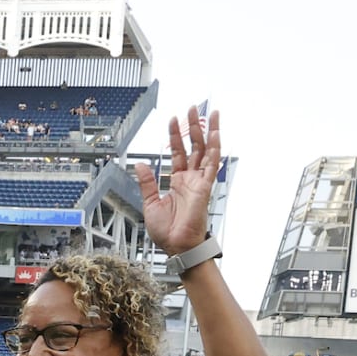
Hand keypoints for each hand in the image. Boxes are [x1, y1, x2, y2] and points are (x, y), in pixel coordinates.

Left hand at [134, 107, 220, 255]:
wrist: (176, 247)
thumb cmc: (166, 231)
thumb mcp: (150, 203)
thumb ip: (147, 183)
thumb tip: (140, 165)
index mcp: (178, 181)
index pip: (178, 153)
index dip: (175, 136)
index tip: (173, 120)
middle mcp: (190, 179)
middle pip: (194, 146)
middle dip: (194, 127)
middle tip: (193, 108)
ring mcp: (199, 182)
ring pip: (206, 151)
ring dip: (208, 132)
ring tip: (211, 114)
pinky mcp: (205, 188)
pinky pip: (212, 166)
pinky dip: (214, 150)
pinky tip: (216, 135)